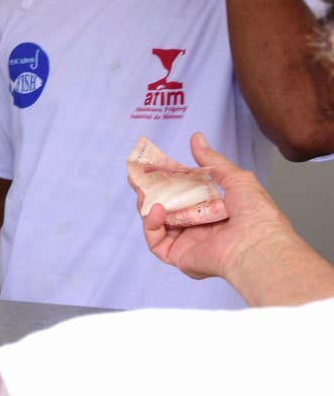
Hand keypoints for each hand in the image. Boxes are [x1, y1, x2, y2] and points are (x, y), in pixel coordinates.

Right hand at [129, 132, 291, 281]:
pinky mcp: (179, 257)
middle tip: (137, 178)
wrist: (258, 245)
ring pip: (157, 225)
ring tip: (143, 191)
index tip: (151, 167)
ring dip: (147, 206)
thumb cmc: (257, 215)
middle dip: (150, 193)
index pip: (184, 195)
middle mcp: (200, 229)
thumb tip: (196, 138)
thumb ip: (212, 161)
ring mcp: (188, 244)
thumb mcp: (236, 179)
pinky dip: (151, 225)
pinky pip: (156, 243)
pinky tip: (156, 210)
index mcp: (214, 213)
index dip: (167, 181)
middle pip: (166, 209)